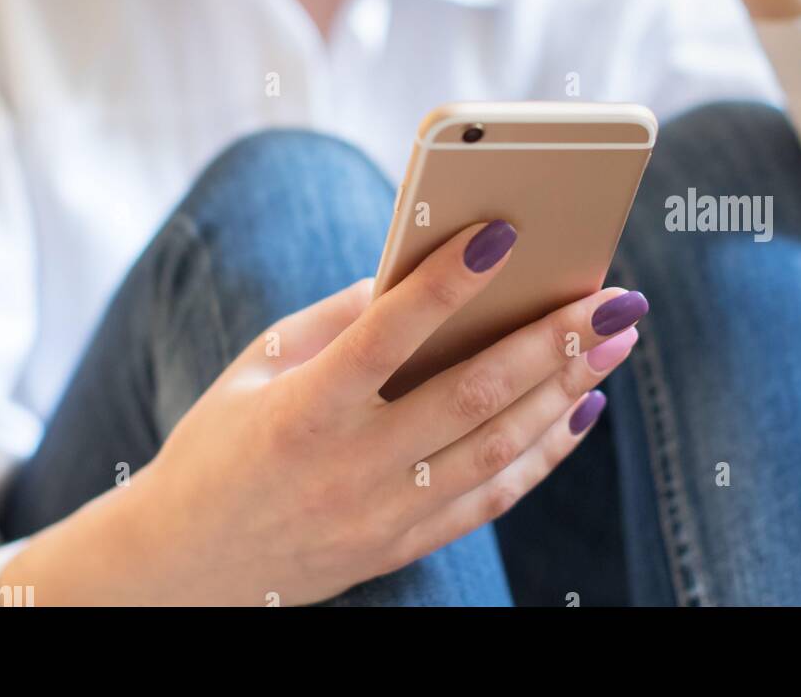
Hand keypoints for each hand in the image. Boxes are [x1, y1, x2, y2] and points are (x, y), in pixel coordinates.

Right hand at [133, 219, 647, 605]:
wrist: (184, 568)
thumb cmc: (219, 445)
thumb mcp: (257, 367)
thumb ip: (337, 318)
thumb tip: (417, 271)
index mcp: (303, 409)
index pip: (386, 334)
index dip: (446, 282)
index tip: (503, 233)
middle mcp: (349, 467)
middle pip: (469, 395)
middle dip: (552, 341)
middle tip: (614, 296)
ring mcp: (381, 516)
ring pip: (495, 448)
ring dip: (567, 391)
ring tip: (616, 340)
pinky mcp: (400, 547)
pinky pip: (490, 499)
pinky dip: (544, 454)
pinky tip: (582, 409)